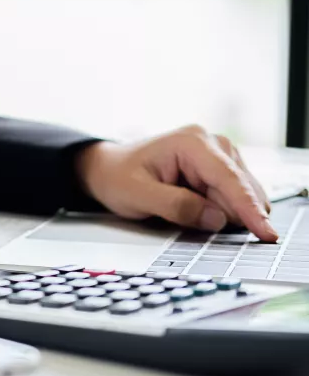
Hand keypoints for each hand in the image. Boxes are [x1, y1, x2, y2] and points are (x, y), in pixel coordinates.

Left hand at [75, 125, 275, 241]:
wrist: (109, 169)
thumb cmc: (118, 178)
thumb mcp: (138, 196)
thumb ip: (177, 207)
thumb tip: (216, 219)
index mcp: (192, 142)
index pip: (230, 180)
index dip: (249, 209)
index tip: (266, 233)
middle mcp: (213, 143)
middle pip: (240, 191)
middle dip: (223, 213)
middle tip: (180, 213)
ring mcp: (221, 155)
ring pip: (240, 197)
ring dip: (220, 212)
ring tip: (180, 205)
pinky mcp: (222, 169)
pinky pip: (234, 198)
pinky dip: (219, 209)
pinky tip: (194, 206)